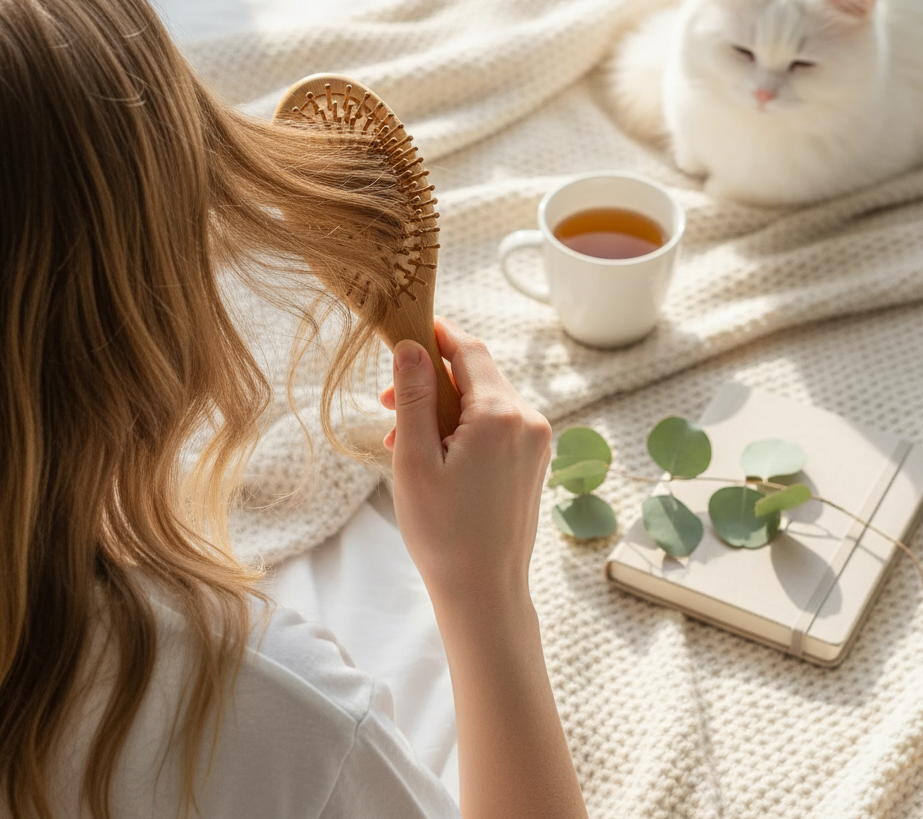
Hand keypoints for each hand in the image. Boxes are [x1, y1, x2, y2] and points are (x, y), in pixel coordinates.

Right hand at [381, 318, 551, 610]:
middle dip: (430, 380)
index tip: (403, 331)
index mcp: (501, 415)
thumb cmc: (443, 532)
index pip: (468, 350)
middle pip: (476, 374)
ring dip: (443, 407)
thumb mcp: (415, 459)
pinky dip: (463, 427)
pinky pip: (495, 424)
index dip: (436, 334)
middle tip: (386, 404)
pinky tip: (432, 454)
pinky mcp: (533, 460)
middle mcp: (528, 421)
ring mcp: (536, 441)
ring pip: (484, 400)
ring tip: (402, 441)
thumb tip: (412, 345)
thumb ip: (415, 397)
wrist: (485, 592)